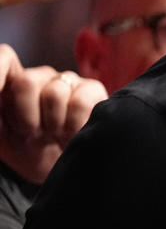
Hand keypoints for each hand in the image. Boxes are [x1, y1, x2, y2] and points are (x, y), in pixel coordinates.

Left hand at [0, 45, 105, 182]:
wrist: (53, 170)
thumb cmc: (22, 149)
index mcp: (10, 81)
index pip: (3, 58)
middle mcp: (38, 76)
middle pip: (27, 81)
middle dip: (27, 117)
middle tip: (31, 133)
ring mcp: (67, 81)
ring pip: (55, 93)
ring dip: (52, 124)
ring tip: (53, 134)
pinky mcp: (92, 89)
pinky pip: (80, 102)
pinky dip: (74, 124)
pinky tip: (72, 132)